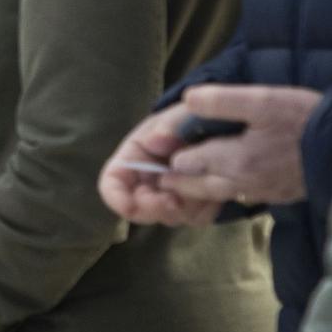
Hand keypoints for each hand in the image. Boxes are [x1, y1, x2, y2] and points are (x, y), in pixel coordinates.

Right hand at [100, 105, 222, 225]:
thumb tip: (156, 141)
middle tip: (174, 202)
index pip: (112, 184)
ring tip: (204, 183)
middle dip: (155, 208)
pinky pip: (198, 216)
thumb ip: (169, 125)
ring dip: (185, 207)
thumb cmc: (189, 118)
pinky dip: (207, 207)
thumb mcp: (179, 115)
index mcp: (132, 161)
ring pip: (171, 216)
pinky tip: (216, 188)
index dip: (116, 199)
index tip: (130, 207)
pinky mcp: (194, 206)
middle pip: (140, 209)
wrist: (219, 127)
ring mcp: (170, 197)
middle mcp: (147, 184)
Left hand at [162, 84, 316, 207]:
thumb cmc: (306, 120)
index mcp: (235, 160)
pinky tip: (222, 177)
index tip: (154, 148)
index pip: (184, 165)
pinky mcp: (275, 194)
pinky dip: (222, 190)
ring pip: (215, 194)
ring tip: (181, 175)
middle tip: (157, 172)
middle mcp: (242, 182)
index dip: (168, 155)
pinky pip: (237, 196)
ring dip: (195, 187)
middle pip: (195, 186)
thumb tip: (187, 100)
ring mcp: (259, 191)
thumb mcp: (263, 100)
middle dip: (174, 180)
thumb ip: (221, 101)